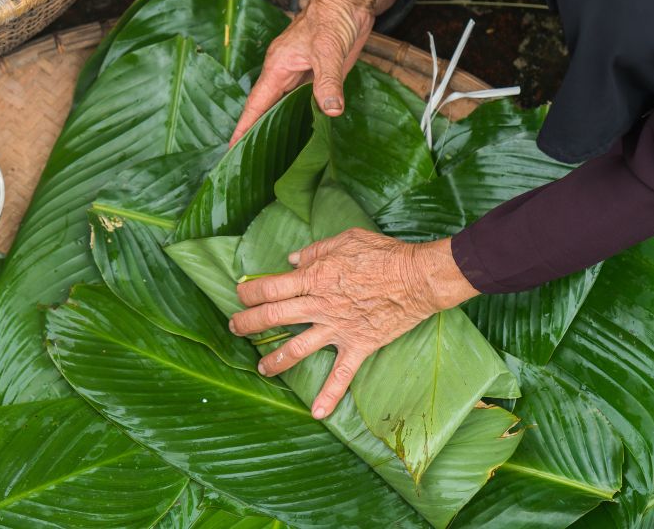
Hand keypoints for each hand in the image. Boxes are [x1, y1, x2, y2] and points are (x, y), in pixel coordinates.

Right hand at [229, 0, 387, 146]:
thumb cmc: (332, 18)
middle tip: (247, 161)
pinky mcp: (317, 74)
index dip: (244, 127)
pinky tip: (302, 131)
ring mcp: (300, 75)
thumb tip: (331, 111)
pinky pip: (304, 100)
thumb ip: (327, 82)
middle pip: (266, 109)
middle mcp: (285, 74)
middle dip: (256, 133)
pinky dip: (299, 116)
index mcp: (278, 68)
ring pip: (284, 105)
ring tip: (270, 154)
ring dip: (278, 126)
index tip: (231, 149)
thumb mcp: (328, 51)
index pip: (256, 105)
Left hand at [229, 228, 478, 418]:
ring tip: (261, 367)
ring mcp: (337, 328)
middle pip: (273, 317)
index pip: (270, 288)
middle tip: (235, 327)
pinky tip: (317, 413)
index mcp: (314, 277)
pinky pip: (341, 375)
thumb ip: (315, 250)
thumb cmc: (383, 253)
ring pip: (297, 349)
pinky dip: (329, 395)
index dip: (250, 292)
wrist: (417, 277)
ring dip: (274, 360)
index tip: (241, 294)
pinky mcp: (358, 345)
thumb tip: (291, 260)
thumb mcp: (346, 239)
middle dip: (247, 323)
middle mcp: (319, 305)